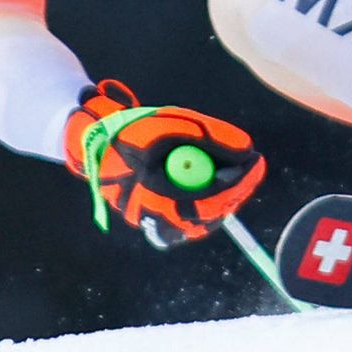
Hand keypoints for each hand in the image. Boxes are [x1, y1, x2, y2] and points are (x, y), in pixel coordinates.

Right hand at [64, 81, 266, 242]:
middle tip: (251, 166)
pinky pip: (192, 215)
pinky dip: (205, 196)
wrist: (95, 143)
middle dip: (234, 189)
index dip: (237, 182)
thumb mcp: (173, 125)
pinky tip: (209, 176)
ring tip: (231, 166)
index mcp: (153, 198)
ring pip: (203, 216)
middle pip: (210, 215)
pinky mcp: (158, 222)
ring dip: (221, 193)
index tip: (256, 162)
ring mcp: (156, 225)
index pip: (209, 201)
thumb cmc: (132, 131)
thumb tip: (247, 150)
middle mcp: (155, 221)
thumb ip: (211, 138)